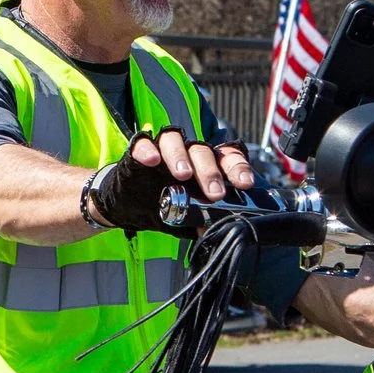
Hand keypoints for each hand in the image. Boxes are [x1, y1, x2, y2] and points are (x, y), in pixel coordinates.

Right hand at [84, 133, 256, 232]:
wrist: (128, 208)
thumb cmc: (162, 206)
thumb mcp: (187, 217)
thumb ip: (204, 221)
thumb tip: (223, 232)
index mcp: (204, 167)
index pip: (226, 158)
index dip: (238, 167)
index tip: (245, 183)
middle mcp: (186, 154)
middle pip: (202, 151)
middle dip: (210, 171)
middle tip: (215, 193)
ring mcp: (162, 150)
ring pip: (175, 140)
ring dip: (181, 157)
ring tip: (183, 175)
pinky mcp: (138, 153)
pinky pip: (143, 144)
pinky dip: (148, 150)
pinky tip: (152, 160)